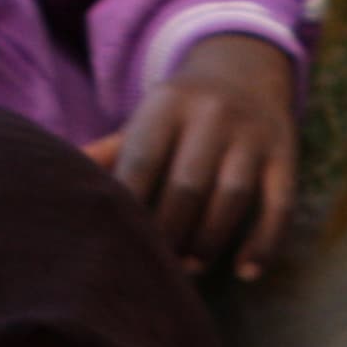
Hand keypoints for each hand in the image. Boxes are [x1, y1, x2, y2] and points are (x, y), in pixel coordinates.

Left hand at [92, 33, 297, 280]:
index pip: (143, 160)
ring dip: (209, 241)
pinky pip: (278, 206)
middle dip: (170, 232)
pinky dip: (263, 244)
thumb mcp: (148, 119)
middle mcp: (212, 113)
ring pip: (232, 197)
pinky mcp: (285, 155)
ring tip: (192, 268)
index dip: (131, 206)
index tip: (120, 242)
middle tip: (158, 264)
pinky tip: (246, 273)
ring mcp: (252, 134)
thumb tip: (61, 183)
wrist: (246, 73)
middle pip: (188, 185)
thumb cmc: (182, 114)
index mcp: (167, 102)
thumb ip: (111, 152)